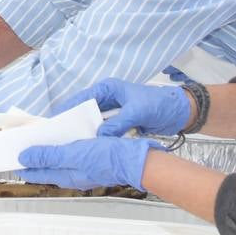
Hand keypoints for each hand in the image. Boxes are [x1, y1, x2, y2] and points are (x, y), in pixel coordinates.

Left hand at [19, 137, 163, 191]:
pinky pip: (73, 152)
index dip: (22, 164)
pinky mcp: (94, 159)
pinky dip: (64, 144)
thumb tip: (24, 158)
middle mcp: (73, 174)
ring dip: (48, 149)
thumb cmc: (108, 158)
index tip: (9, 156)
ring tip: (38, 136)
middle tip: (21, 143)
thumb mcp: (74, 154)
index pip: (37, 172)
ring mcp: (84, 168)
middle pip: (47, 165)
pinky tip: (64, 134)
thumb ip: (49, 156)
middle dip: (33, 155)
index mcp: (66, 176)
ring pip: (60, 159)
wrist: (139, 160)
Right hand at [54, 77, 192, 137]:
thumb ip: (118, 123)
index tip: (56, 121)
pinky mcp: (120, 121)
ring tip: (71, 143)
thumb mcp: (137, 112)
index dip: (68, 109)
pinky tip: (90, 146)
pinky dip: (97, 136)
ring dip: (85, 131)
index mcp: (108, 88)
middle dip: (74, 122)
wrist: (179, 112)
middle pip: (84, 111)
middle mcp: (108, 98)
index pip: (82, 98)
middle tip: (60, 136)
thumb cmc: (159, 104)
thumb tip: (100, 136)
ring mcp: (114, 111)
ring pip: (93, 121)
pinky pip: (103, 129)